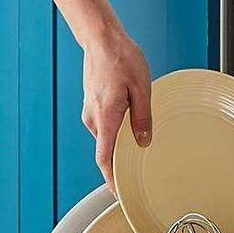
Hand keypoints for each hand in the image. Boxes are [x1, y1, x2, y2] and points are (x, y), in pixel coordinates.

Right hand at [81, 25, 151, 190]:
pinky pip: (104, 124)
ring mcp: (90, 111)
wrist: (101, 38)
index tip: (117, 193)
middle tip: (140, 167)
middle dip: (120, 160)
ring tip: (139, 136)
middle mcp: (93, 118)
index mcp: (106, 117)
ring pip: (106, 136)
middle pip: (106, 149)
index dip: (110, 179)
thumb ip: (142, 118)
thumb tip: (143, 142)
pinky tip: (129, 118)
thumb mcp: (141, 88)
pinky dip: (115, 129)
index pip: (104, 158)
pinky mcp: (91, 105)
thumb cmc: (122, 58)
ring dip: (120, 140)